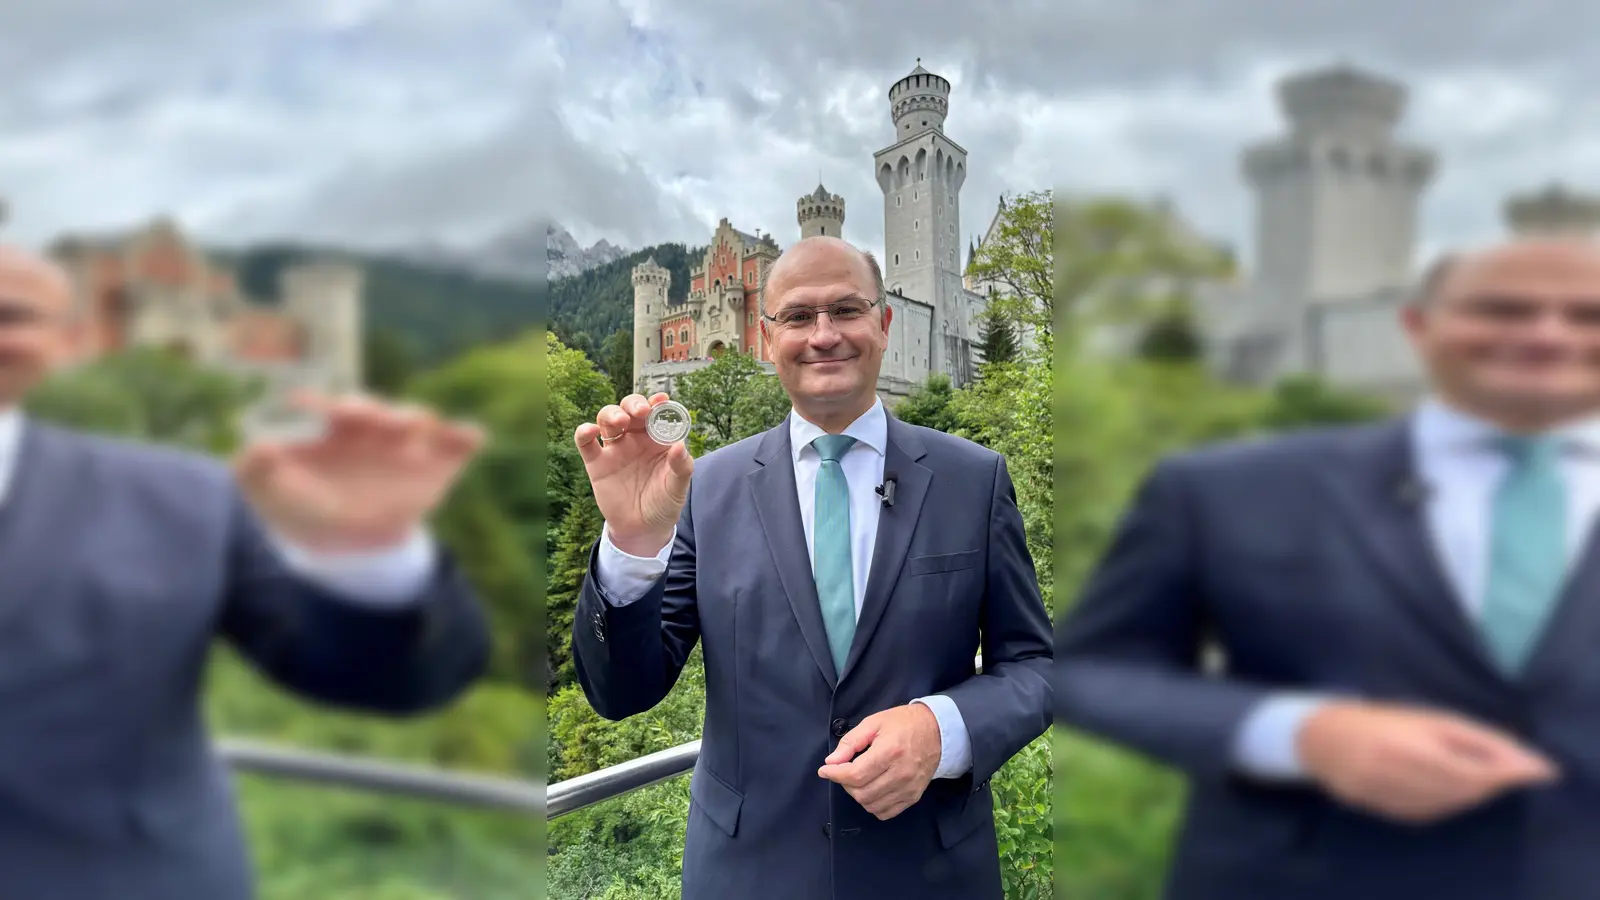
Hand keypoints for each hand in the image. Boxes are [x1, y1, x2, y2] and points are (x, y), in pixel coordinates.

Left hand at [232, 391, 484, 551]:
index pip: (342, 409)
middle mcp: (378, 432)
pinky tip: (473, 437)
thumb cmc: (300, 504)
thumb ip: (257, 468)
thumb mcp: (268, 489)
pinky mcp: (439, 467)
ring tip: (415, 430)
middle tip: (378, 423)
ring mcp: (411, 448)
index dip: (335, 406)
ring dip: (418, 420)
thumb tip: (261, 447)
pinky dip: (467, 436)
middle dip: (381, 413)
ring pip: (420, 421)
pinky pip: (459, 444)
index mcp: (341, 430)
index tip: (325, 412)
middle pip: (384, 412)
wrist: (344, 543)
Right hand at [574, 393, 692, 556]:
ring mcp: (615, 448)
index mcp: (657, 438)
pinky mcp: (596, 462)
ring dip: (611, 413)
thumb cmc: (664, 502)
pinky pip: (586, 442)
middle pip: (629, 409)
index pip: (657, 413)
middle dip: (634, 404)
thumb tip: (679, 446)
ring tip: (620, 422)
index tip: (661, 400)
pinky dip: (584, 431)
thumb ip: (681, 467)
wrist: (643, 529)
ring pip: (607, 418)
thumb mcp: (678, 487)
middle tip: (641, 412)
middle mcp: (636, 438)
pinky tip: (590, 430)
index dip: (658, 403)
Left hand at [817, 704, 942, 819]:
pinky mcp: (913, 797)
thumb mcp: (874, 722)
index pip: (855, 774)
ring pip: (871, 805)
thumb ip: (850, 742)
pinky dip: (873, 805)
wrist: (937, 731)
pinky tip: (872, 789)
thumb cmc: (903, 723)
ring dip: (858, 794)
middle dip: (845, 783)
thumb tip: (831, 762)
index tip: (825, 770)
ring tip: (859, 779)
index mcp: (890, 751)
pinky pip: (885, 812)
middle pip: (861, 793)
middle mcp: (900, 773)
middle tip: (844, 770)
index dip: (835, 774)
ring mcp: (908, 788)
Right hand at [1298, 700, 1557, 823]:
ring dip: (1473, 794)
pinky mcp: (1380, 810)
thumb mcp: (1428, 717)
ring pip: (1448, 805)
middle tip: (1509, 771)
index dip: (1508, 774)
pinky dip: (1449, 803)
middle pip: (1462, 790)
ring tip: (1478, 777)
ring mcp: (1384, 795)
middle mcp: (1394, 772)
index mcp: (1407, 743)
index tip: (1539, 771)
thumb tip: (1523, 760)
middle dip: (1493, 783)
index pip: (1471, 770)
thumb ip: (1474, 738)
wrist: (1321, 737)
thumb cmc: (1380, 719)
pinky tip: (1448, 789)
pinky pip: (1428, 813)